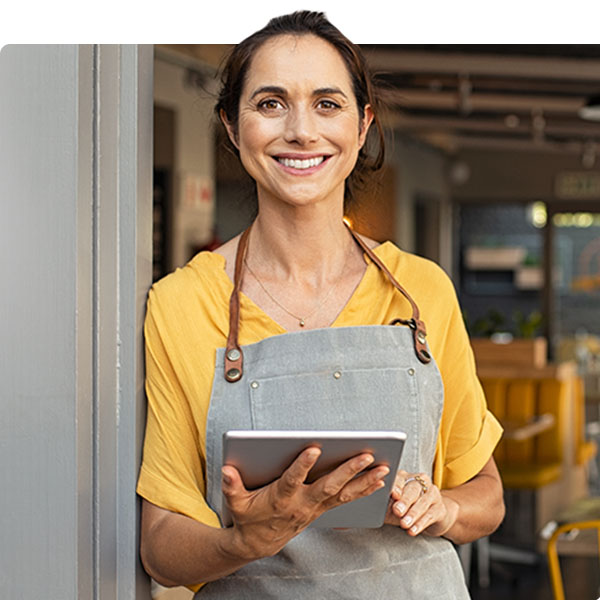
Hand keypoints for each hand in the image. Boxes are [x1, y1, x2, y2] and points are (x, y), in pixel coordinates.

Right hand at [221, 447, 389, 559]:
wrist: (259, 543)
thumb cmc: (248, 517)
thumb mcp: (236, 502)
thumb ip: (232, 486)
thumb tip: (226, 470)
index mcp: (281, 498)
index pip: (293, 479)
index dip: (302, 465)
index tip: (313, 448)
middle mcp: (303, 503)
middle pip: (328, 486)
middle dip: (348, 471)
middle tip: (366, 455)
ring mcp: (315, 508)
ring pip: (343, 494)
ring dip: (364, 481)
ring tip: (383, 467)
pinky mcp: (322, 509)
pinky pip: (346, 500)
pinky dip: (363, 490)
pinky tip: (379, 480)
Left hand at [384, 470, 458, 537]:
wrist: (428, 518)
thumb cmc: (404, 509)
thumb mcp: (391, 504)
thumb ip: (385, 502)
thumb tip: (374, 503)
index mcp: (405, 477)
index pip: (400, 478)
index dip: (397, 486)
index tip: (393, 495)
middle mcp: (420, 481)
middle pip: (413, 489)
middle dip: (405, 501)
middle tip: (397, 511)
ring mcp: (432, 493)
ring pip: (423, 502)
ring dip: (413, 514)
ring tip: (404, 524)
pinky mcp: (440, 508)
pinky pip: (430, 515)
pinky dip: (420, 523)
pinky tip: (413, 530)